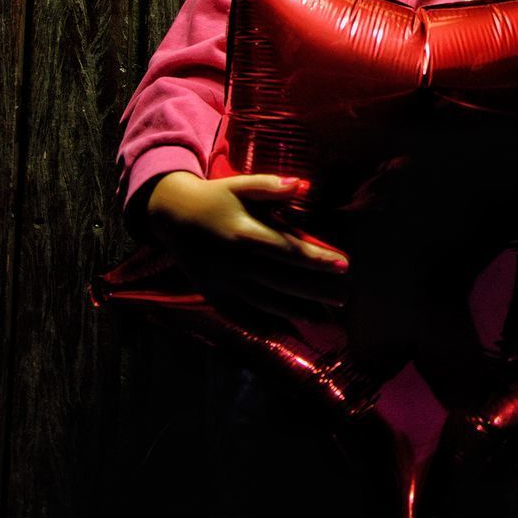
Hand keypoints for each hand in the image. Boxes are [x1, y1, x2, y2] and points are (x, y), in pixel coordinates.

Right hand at [145, 171, 349, 321]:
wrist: (172, 218)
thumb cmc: (216, 197)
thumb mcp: (241, 185)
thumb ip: (271, 187)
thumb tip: (302, 186)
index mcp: (244, 233)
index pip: (288, 250)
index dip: (316, 259)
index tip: (344, 265)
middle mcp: (235, 263)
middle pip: (282, 281)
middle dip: (316, 290)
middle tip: (344, 296)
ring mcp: (224, 284)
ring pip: (266, 303)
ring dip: (297, 312)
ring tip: (325, 317)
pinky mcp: (215, 297)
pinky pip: (243, 317)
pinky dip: (265, 327)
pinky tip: (288, 331)